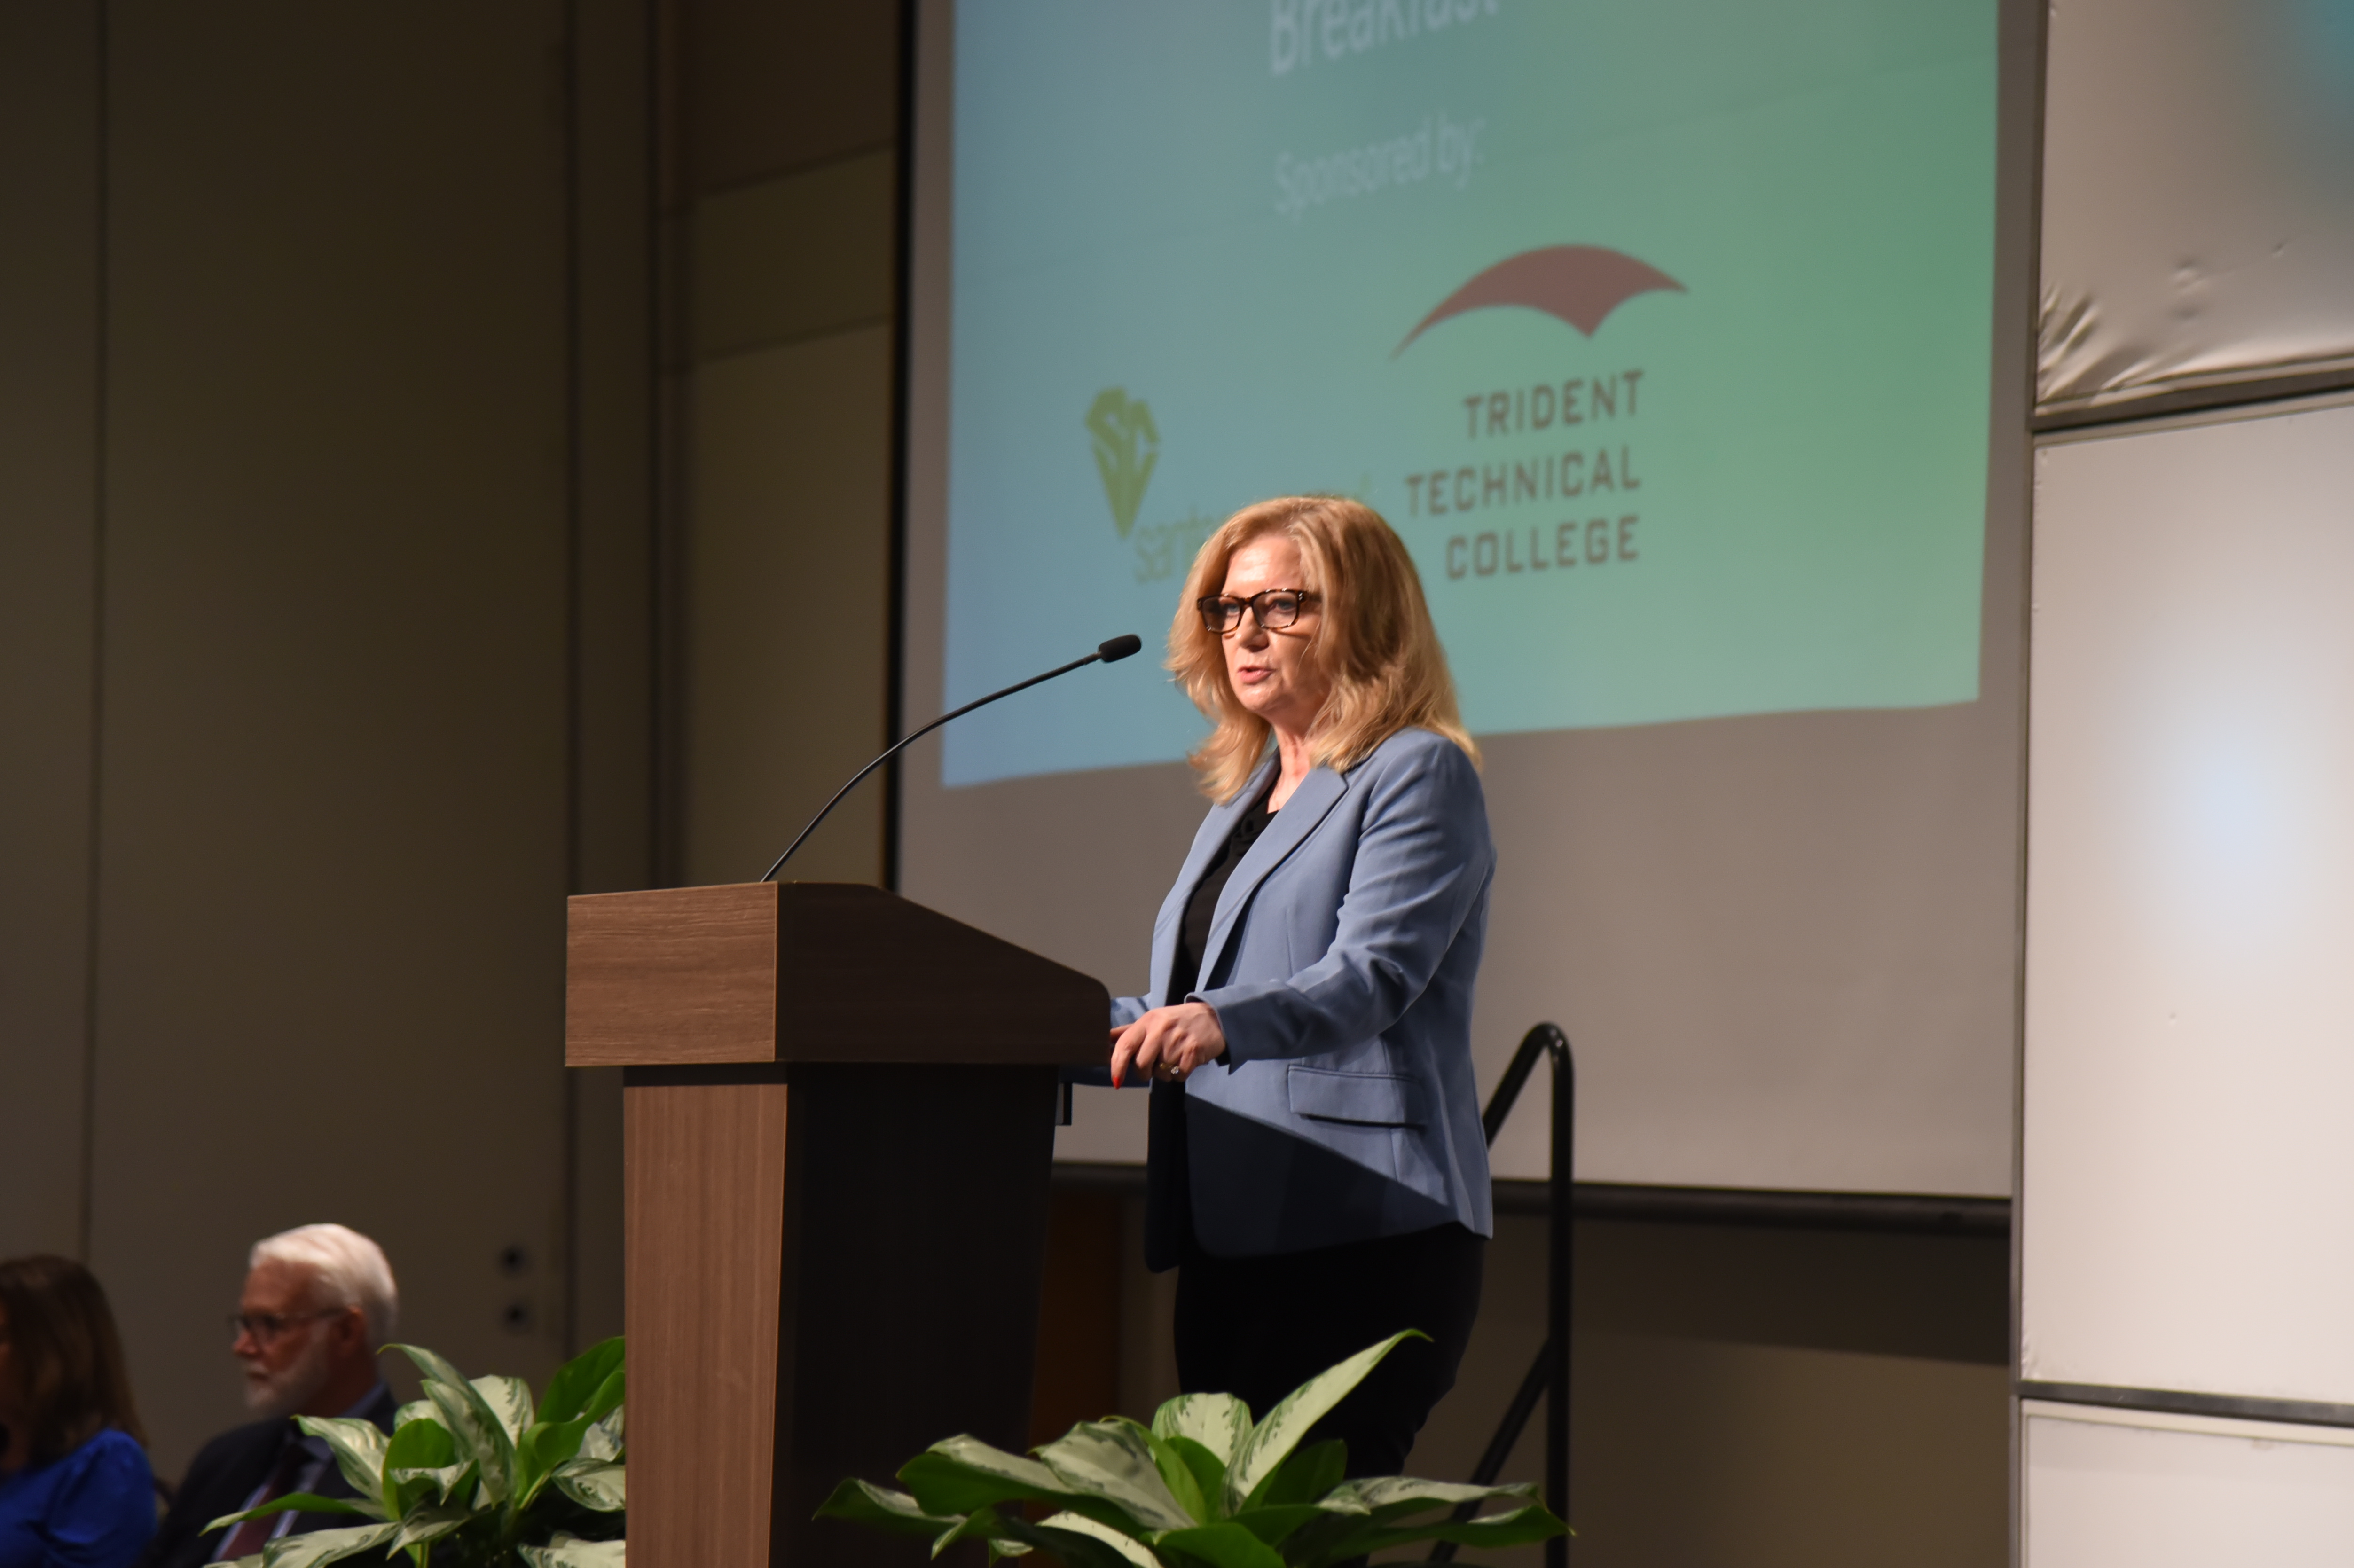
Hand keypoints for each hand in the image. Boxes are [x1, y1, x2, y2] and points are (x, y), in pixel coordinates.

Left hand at [1109, 1002, 1226, 1087]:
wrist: (1213, 1017)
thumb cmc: (1177, 1021)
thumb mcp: (1153, 1019)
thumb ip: (1129, 1031)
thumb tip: (1105, 1038)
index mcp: (1148, 1021)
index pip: (1125, 1045)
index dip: (1117, 1065)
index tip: (1116, 1080)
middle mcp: (1161, 1029)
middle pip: (1142, 1064)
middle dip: (1144, 1073)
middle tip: (1152, 1067)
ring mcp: (1178, 1041)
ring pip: (1161, 1073)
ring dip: (1164, 1073)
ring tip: (1173, 1058)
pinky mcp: (1193, 1053)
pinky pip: (1178, 1076)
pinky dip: (1179, 1075)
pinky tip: (1184, 1061)